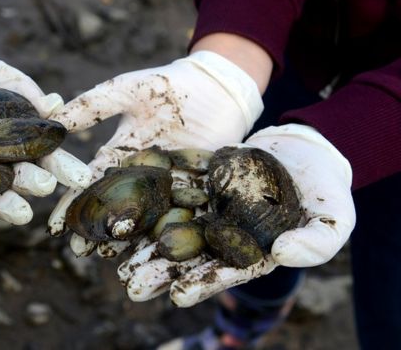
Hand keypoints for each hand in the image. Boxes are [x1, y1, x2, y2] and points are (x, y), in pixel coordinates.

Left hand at [0, 37, 91, 226]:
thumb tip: (55, 107)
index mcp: (7, 138)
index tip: (78, 178)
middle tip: (44, 185)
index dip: (60, 167)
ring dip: (5, 206)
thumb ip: (20, 86)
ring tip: (20, 214)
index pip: (39, 156)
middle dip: (32, 184)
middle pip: (17, 179)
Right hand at [46, 51, 263, 254]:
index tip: (55, 226)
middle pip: (115, 207)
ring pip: (145, 217)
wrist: (220, 87)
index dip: (73, 204)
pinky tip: (157, 250)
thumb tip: (52, 121)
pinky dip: (169, 233)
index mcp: (120, 155)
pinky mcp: (198, 192)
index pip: (90, 183)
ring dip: (128, 238)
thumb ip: (92, 106)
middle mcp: (141, 177)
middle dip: (96, 229)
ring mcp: (169, 187)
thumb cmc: (170, 85)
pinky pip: (182, 215)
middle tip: (79, 251)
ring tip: (111, 258)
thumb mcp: (126, 90)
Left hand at [120, 124, 355, 306]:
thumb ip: (314, 243)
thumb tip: (285, 255)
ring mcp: (206, 205)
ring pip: (169, 222)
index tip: (178, 297)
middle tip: (131, 285)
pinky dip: (148, 191)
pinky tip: (122, 198)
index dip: (202, 284)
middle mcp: (222, 232)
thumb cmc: (326, 192)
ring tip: (114, 253)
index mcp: (251, 251)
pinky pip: (169, 184)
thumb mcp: (333, 219)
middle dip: (159, 270)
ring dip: (143, 238)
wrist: (307, 151)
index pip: (224, 272)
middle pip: (187, 254)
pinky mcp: (197, 178)